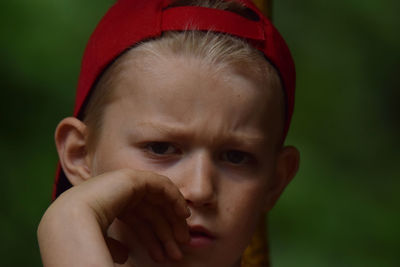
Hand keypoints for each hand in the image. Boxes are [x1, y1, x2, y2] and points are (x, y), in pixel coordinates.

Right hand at [37, 169, 190, 266]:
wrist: (70, 222)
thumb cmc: (81, 237)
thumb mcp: (102, 243)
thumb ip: (115, 244)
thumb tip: (125, 255)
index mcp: (108, 207)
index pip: (138, 222)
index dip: (153, 239)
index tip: (165, 255)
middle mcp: (117, 194)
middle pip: (150, 212)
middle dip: (165, 233)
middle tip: (179, 250)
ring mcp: (124, 184)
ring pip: (158, 201)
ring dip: (172, 220)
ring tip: (183, 241)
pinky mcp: (133, 177)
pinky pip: (161, 185)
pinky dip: (174, 198)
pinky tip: (183, 215)